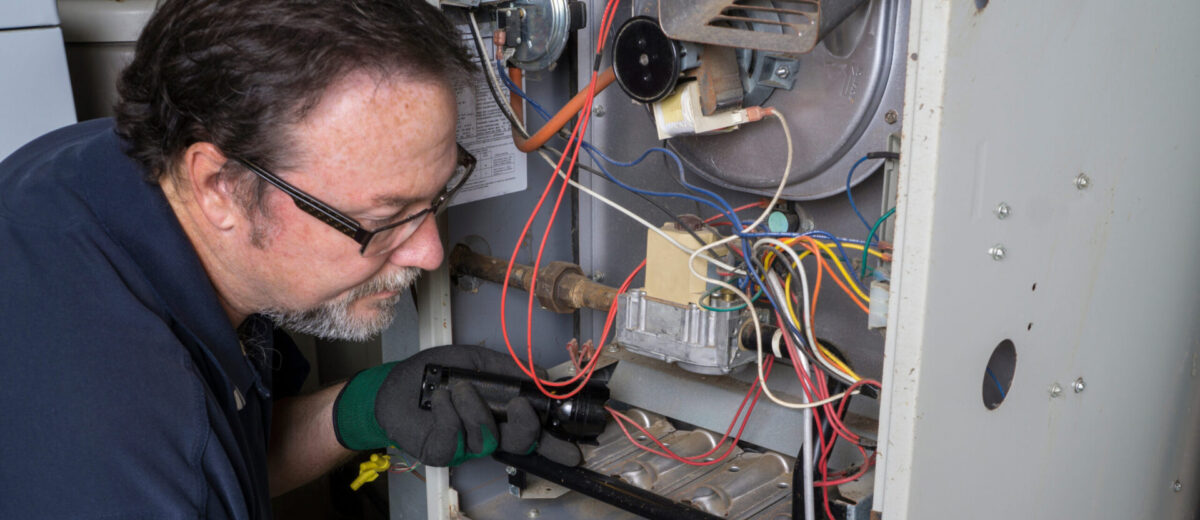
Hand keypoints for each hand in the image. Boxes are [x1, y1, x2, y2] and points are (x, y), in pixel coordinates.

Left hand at [333, 345, 580, 466]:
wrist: (395, 384)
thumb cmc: (435, 373)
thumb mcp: (476, 361)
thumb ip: (509, 368)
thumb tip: (543, 375)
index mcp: (501, 414)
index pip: (533, 434)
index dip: (554, 445)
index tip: (573, 449)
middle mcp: (487, 433)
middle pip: (519, 443)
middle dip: (526, 428)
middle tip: (521, 407)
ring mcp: (465, 446)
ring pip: (486, 438)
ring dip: (475, 409)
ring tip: (459, 388)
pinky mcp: (441, 451)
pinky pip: (454, 438)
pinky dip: (449, 414)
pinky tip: (440, 398)